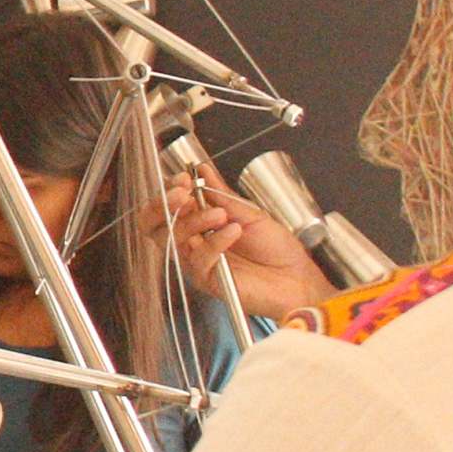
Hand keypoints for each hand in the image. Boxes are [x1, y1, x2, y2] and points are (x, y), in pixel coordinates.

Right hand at [167, 163, 328, 323]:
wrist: (296, 277)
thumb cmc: (276, 249)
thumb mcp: (249, 213)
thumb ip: (221, 194)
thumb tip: (202, 170)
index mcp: (200, 226)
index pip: (167, 209)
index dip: (168, 193)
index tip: (182, 179)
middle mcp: (193, 245)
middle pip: (155, 227)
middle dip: (164, 206)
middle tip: (183, 194)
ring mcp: (198, 263)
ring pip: (174, 241)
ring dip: (195, 221)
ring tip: (221, 214)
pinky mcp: (208, 281)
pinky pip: (198, 260)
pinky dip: (214, 241)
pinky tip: (233, 232)